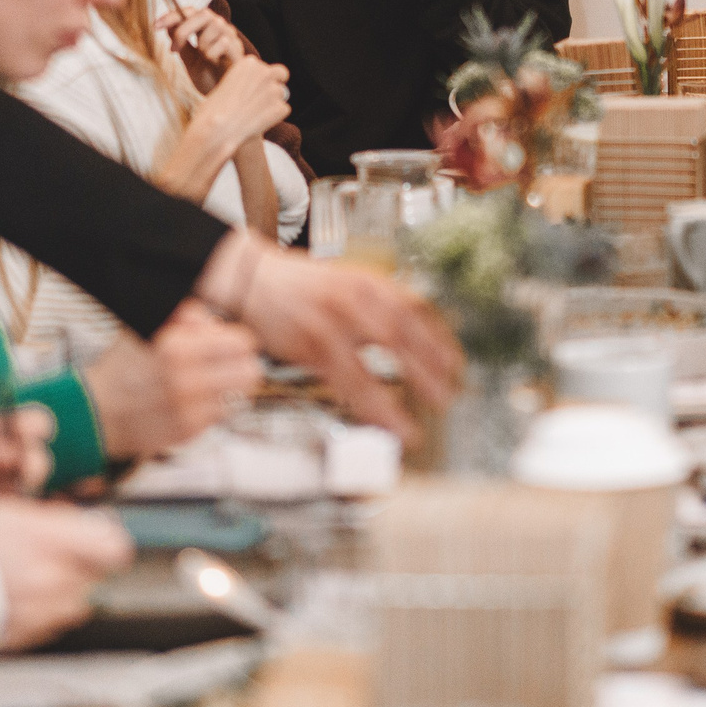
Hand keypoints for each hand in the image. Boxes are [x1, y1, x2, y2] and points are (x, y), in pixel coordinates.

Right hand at [0, 497, 135, 648]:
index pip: (114, 549)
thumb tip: (86, 523)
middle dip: (81, 564)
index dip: (108, 543)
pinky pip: (50, 624)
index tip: (98, 539)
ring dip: (63, 591)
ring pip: (76, 603)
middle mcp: (51, 581)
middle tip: (51, 554)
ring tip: (30, 576)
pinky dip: (42, 612)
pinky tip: (16, 596)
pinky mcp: (24, 635)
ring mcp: (39, 613)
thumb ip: (57, 521)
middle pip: (95, 577)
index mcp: (50, 543)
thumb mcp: (12, 510)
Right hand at [83, 301, 264, 458]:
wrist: (96, 414)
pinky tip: (196, 400)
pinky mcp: (189, 431)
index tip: (227, 343)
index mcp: (176, 347)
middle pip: (250, 370)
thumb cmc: (122, 368)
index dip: (235, 340)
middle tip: (227, 364)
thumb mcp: (147, 329)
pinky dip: (215, 405)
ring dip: (230, 386)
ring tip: (212, 382)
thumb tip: (217, 322)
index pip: (241, 342)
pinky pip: (222, 414)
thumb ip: (186, 318)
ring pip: (240, 394)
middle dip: (240, 364)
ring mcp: (190, 408)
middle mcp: (186, 379)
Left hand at [162, 7, 251, 93]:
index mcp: (206, 28)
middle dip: (184, 29)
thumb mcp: (188, 58)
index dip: (172, 16)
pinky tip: (214, 64)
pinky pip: (223, 42)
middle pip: (203, 13)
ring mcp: (231, 37)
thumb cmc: (208, 77)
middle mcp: (220, 28)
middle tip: (174, 49)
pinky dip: (212, 54)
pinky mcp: (239, 50)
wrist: (223, 98)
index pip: (190, 11)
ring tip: (203, 59)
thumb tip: (166, 25)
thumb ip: (180, 41)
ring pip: (214, 25)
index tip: (155, 26)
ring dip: (202, 44)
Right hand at [191, 55, 290, 148]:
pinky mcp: (280, 107)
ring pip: (281, 94)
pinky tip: (258, 122)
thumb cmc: (214, 109)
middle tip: (266, 96)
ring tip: (254, 114)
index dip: (259, 79)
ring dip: (272, 102)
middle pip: (281, 73)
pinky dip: (274, 116)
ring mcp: (274, 90)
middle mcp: (264, 72)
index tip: (250, 90)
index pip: (264, 67)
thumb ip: (245, 80)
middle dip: (276, 82)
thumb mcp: (226, 83)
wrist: (216, 130)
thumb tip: (260, 86)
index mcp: (249, 63)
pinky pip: (283, 110)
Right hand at [200, 235, 462, 439]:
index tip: (455, 365)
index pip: (414, 309)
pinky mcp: (310, 347)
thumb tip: (412, 331)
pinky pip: (345, 381)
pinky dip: (367, 405)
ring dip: (394, 401)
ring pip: (372, 366)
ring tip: (412, 428)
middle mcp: (353, 299)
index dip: (437, 340)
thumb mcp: (344, 282)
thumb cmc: (299, 286)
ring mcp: (331, 323)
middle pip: (401, 336)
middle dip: (428, 369)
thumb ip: (376, 303)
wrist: (250, 278)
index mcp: (367, 282)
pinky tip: (379, 422)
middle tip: (447, 398)